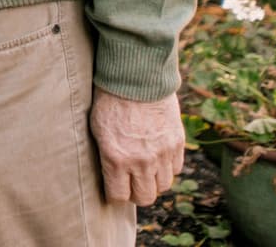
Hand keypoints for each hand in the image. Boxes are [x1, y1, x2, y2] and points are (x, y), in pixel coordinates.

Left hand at [90, 89, 184, 206]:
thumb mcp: (97, 130)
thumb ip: (107, 157)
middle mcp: (142, 161)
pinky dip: (168, 167)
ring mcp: (162, 153)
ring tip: (145, 169)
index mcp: (117, 158)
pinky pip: (176, 169)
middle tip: (131, 183)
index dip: (116, 195)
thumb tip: (111, 177)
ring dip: (154, 181)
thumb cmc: (109, 101)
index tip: (114, 188)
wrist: (136, 78)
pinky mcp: (177, 143)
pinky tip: (158, 157)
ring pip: (163, 186)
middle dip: (136, 193)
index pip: (119, 196)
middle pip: (145, 198)